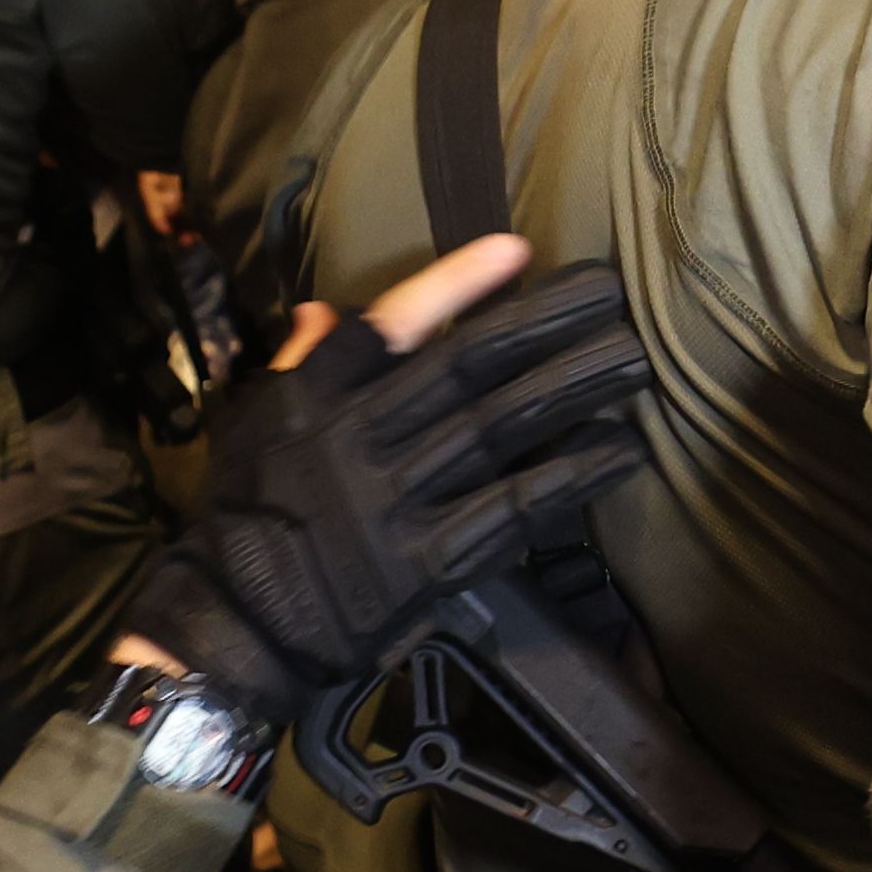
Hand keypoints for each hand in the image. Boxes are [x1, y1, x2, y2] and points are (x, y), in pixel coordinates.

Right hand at [118, 249, 656, 728]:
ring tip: (632, 360)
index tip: (514, 250)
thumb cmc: (250, 516)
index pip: (390, 326)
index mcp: (317, 400)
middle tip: (609, 293)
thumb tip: (323, 308)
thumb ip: (300, 366)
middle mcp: (361, 441)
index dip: (453, 285)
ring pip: (499, 429)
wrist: (239, 621)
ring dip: (572, 389)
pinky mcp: (430, 562)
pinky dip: (569, 479)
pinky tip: (619, 452)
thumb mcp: (254, 425)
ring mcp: (399, 502)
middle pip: (466, 368)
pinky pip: (512, 510)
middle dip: (542, 324)